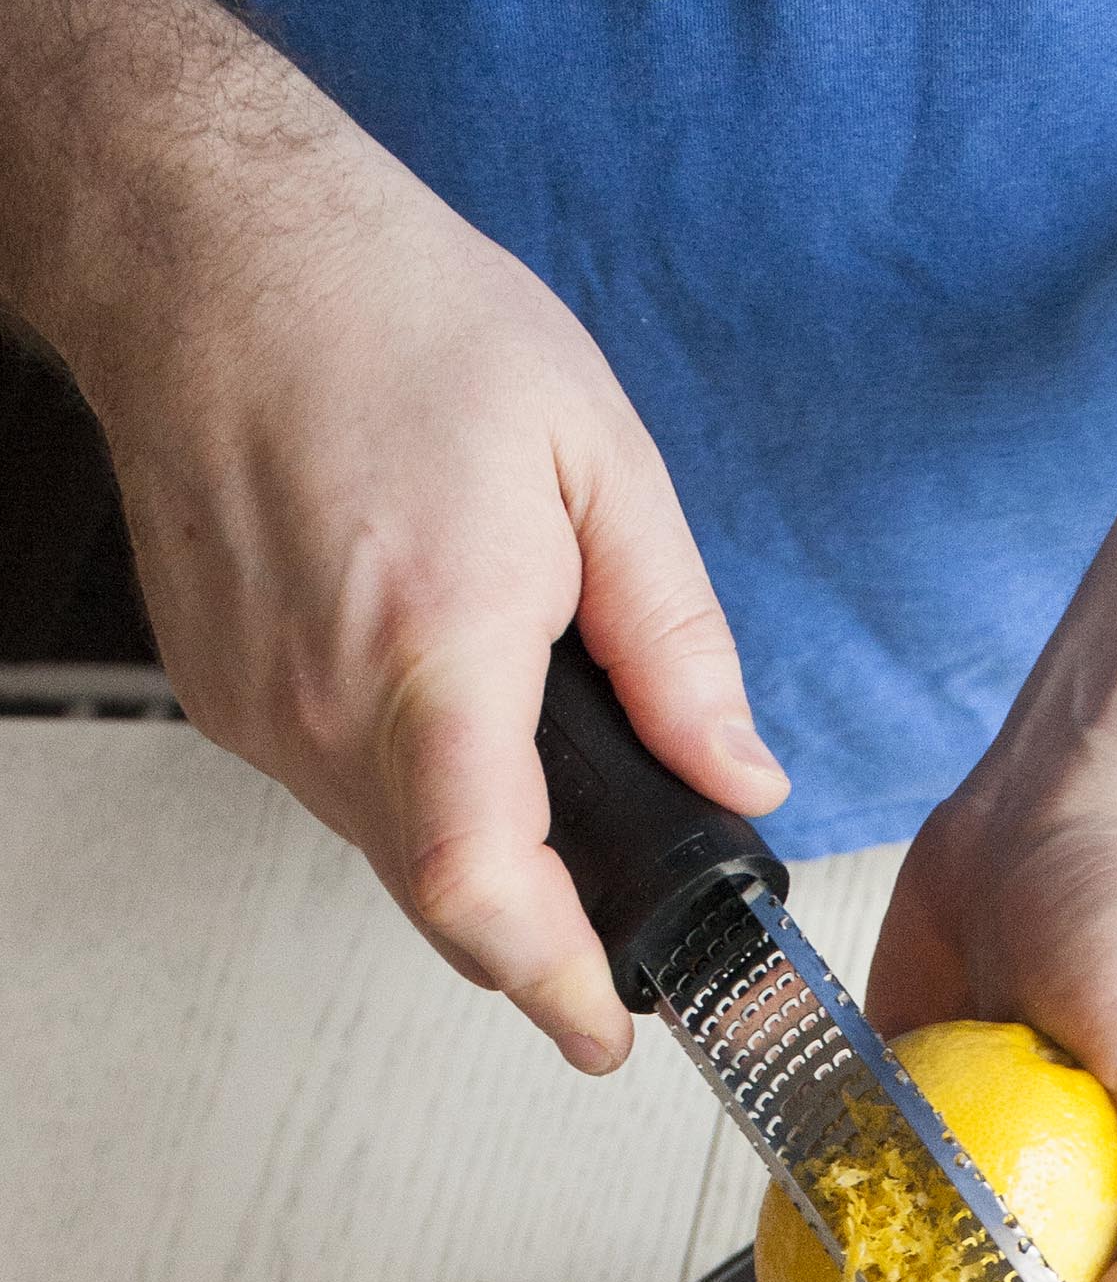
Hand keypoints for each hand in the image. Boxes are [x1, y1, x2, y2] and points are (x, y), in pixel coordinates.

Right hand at [86, 130, 785, 1072]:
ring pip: (388, 853)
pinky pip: (336, 791)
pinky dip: (408, 783)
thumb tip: (739, 769)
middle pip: (440, 903)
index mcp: (434, 651)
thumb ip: (678, 644)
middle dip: (537, 940)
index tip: (610, 1031)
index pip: (481, 892)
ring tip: (536, 772)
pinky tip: (439, 696)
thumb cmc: (389, 314)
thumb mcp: (597, 461)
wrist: (211, 250)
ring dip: (475, 851)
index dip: (556, 985)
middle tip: (608, 949)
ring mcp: (259, 709)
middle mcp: (324, 704)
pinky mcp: (222, 696)